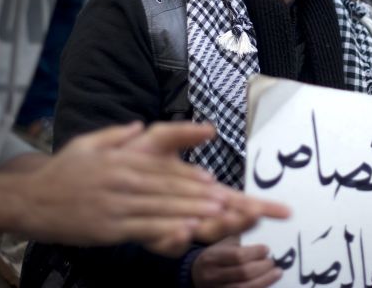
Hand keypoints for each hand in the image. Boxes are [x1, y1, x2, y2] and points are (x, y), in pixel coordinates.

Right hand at [18, 121, 227, 255]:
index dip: (188, 175)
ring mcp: (116, 206)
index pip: (161, 168)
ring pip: (161, 209)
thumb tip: (139, 126)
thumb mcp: (87, 144)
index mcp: (119, 161)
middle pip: (167, 188)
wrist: (28, 200)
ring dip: (191, 211)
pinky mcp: (108, 229)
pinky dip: (167, 230)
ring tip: (216, 214)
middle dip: (199, 194)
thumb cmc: (60, 173)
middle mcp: (121, 182)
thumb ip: (116, 134)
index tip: (212, 180)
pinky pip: (143, 229)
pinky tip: (185, 231)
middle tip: (225, 199)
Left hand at [125, 121, 289, 245]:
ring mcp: (171, 226)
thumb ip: (182, 133)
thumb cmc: (127, 159)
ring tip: (237, 219)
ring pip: (202, 233)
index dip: (257, 205)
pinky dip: (178, 237)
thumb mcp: (158, 139)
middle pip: (224, 220)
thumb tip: (211, 129)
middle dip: (243, 219)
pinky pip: (166, 241)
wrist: (91, 176)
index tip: (280, 209)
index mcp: (196, 190)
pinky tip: (187, 229)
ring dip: (219, 228)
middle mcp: (189, 212)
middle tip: (260, 214)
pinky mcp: (149, 235)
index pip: (233, 200)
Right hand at [192, 237, 281, 287]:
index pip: (237, 256)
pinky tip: (267, 281)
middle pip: (243, 273)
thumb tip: (257, 217)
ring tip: (276, 272)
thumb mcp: (221, 241)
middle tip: (272, 261)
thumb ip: (238, 231)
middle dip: (262, 267)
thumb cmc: (214, 255)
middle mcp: (213, 275)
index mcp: (212, 256)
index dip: (255, 253)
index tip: (266, 249)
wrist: (196, 274)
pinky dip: (259, 287)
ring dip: (265, 280)